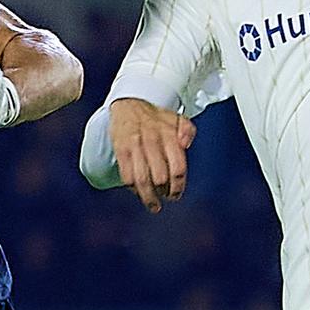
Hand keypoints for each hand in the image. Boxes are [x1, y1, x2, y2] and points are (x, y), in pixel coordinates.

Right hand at [109, 97, 195, 212]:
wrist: (129, 103)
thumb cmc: (156, 117)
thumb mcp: (178, 118)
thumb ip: (188, 131)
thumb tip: (185, 145)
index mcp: (169, 135)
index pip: (178, 167)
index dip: (178, 186)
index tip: (176, 195)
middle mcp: (153, 141)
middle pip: (160, 177)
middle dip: (164, 192)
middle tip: (165, 197)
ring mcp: (135, 146)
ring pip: (142, 180)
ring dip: (148, 197)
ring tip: (153, 205)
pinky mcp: (121, 150)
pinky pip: (127, 175)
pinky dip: (133, 188)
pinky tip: (137, 192)